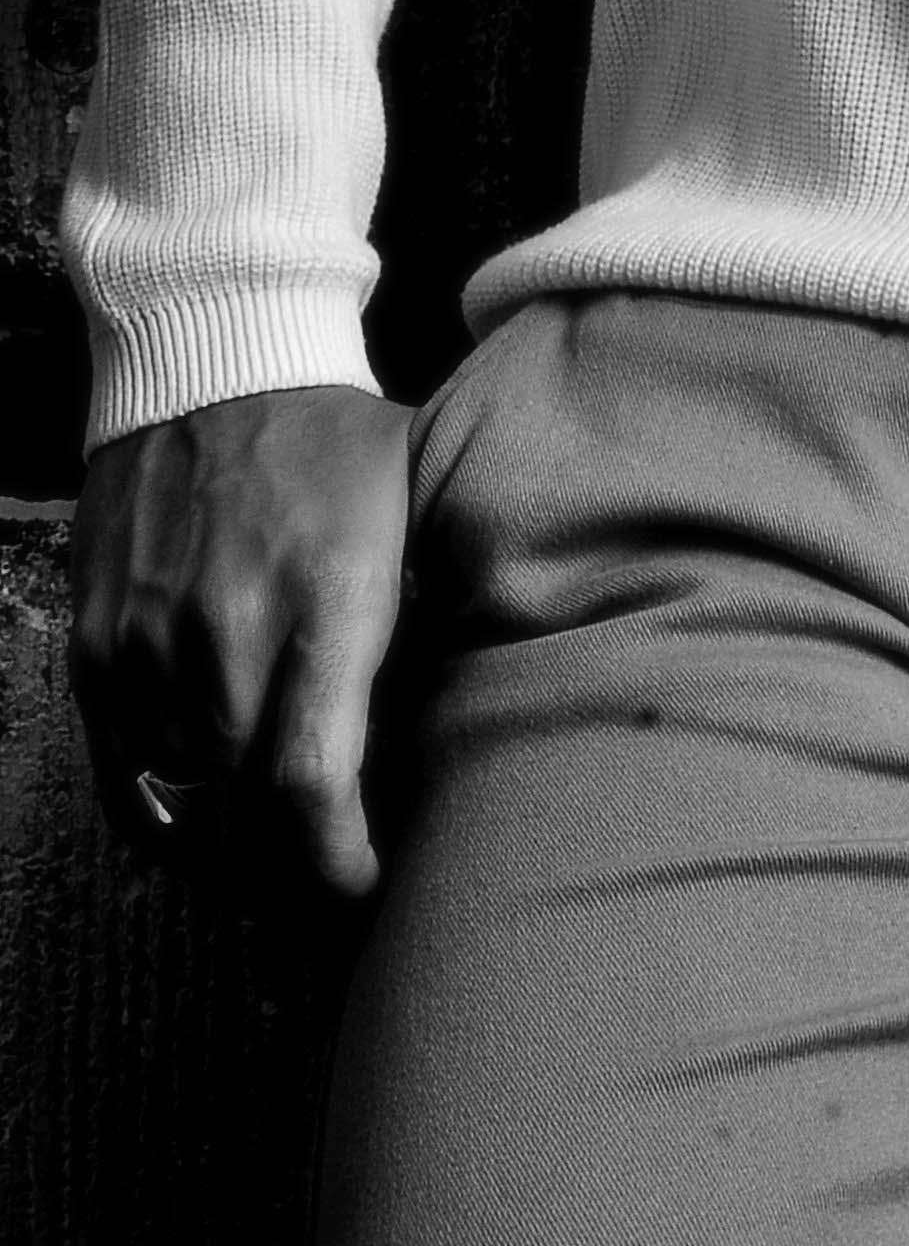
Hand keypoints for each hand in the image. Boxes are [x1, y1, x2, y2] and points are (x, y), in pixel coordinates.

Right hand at [65, 384, 415, 898]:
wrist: (215, 358)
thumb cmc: (337, 442)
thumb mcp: (419, 509)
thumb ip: (434, 615)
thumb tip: (471, 722)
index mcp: (330, 596)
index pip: (315, 779)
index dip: (337, 863)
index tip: (365, 887)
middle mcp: (230, 626)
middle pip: (249, 802)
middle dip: (294, 855)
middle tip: (331, 867)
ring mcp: (153, 635)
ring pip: (186, 790)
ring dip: (230, 828)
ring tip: (276, 841)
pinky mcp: (100, 636)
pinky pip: (123, 759)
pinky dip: (163, 796)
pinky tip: (202, 809)